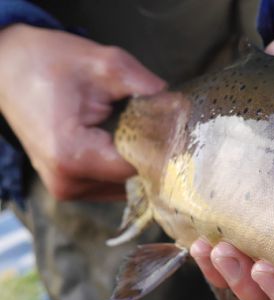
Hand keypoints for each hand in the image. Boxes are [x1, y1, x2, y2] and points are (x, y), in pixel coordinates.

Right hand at [0, 25, 164, 199]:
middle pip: (136, 180)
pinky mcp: (70, 187)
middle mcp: (70, 183)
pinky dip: (124, 165)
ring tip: (140, 130)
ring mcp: (68, 190)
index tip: (181, 130)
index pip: (141, 167)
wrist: (4, 67)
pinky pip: (113, 184)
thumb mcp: (103, 63)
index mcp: (74, 157)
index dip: (165, 149)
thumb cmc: (47, 62)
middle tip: (167, 127)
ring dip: (140, 161)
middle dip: (155, 154)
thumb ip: (146, 87)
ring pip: (127, 186)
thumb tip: (182, 109)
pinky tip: (125, 141)